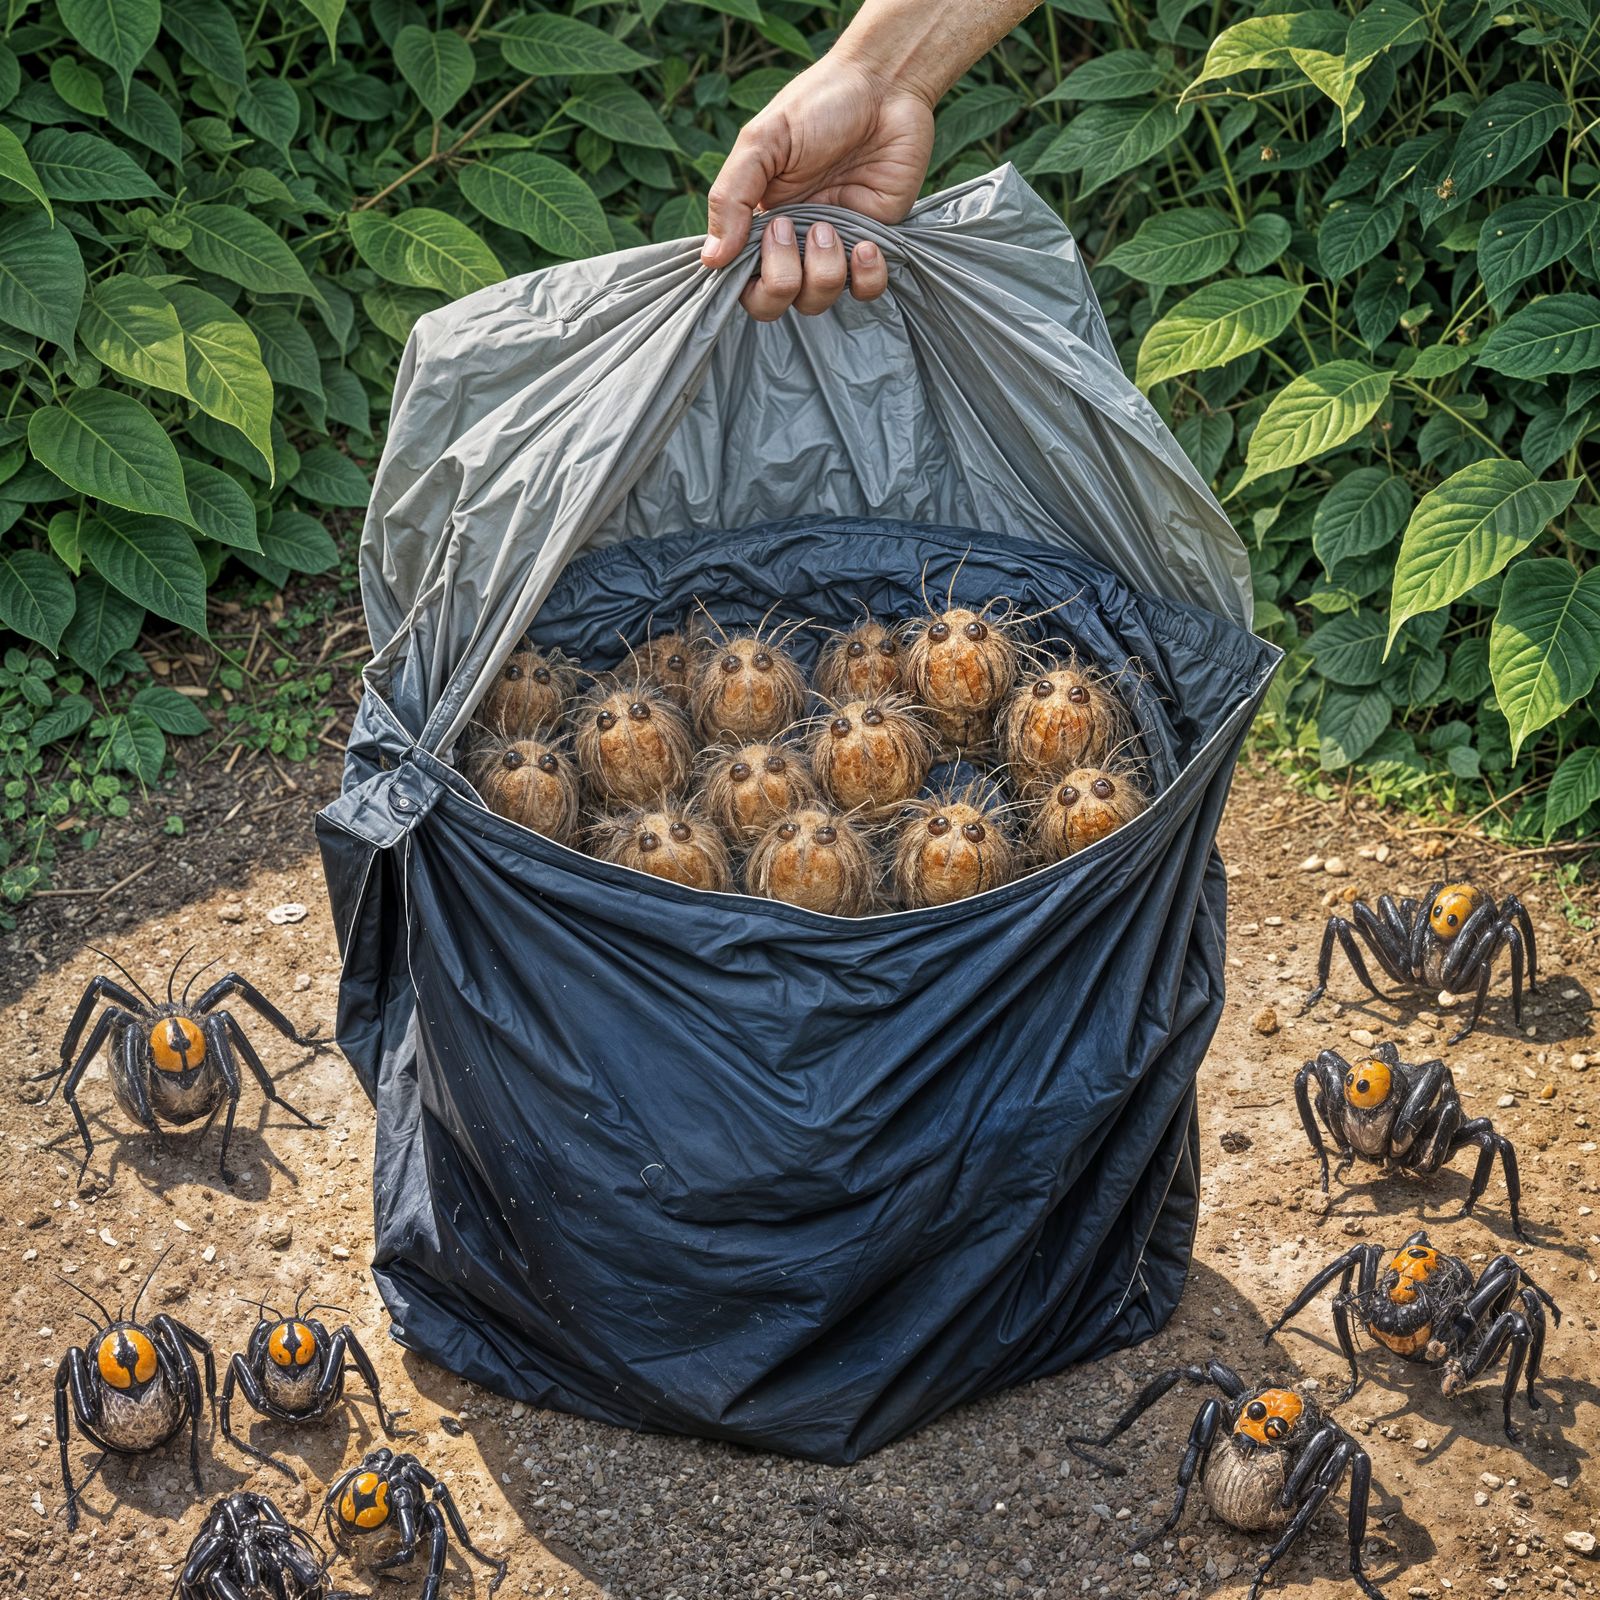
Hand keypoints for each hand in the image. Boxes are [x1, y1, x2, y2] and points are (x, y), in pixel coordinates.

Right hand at [701, 56, 932, 318]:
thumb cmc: (818, 105)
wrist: (884, 87)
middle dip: (780, 282)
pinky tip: (866, 244)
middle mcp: (793, 244)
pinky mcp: (874, 247)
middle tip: (790, 230)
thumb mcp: (761, 142)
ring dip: (822, 271)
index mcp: (759, 222)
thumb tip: (711, 260)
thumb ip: (731, 198)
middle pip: (773, 305)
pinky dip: (864, 277)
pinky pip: (865, 292)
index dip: (745, 281)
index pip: (740, 281)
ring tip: (831, 223)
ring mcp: (833, 250)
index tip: (760, 238)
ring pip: (817, 301)